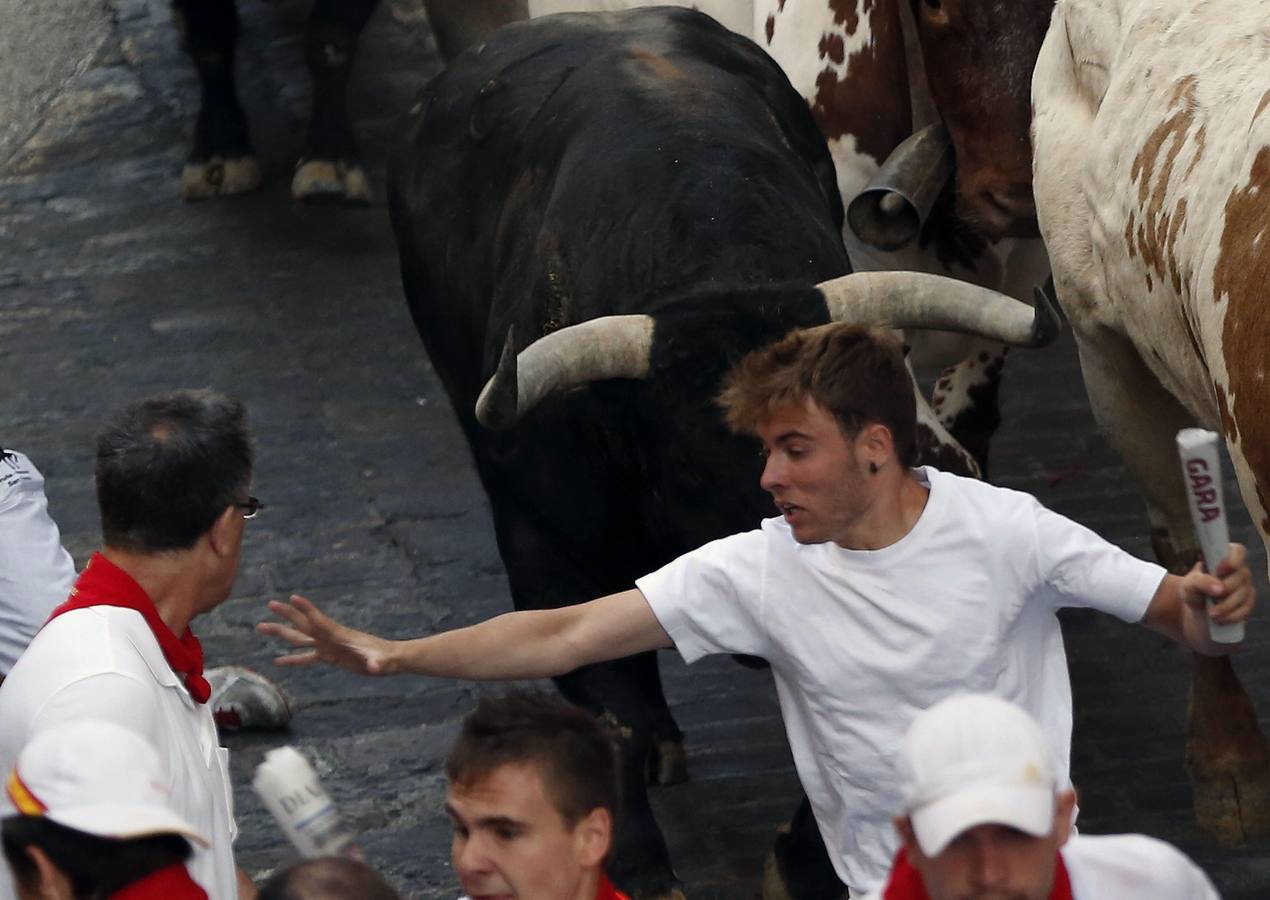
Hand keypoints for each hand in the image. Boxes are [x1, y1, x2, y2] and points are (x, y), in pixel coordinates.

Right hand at [257, 595, 395, 675]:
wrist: (391, 659)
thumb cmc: (387, 659)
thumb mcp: (382, 661)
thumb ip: (377, 662)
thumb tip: (375, 667)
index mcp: (340, 635)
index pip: (320, 620)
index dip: (307, 609)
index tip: (292, 597)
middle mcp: (330, 637)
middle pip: (304, 623)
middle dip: (287, 614)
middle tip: (270, 603)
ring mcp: (328, 646)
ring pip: (300, 638)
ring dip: (281, 633)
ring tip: (261, 626)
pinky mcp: (330, 656)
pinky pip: (307, 657)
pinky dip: (292, 659)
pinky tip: (277, 661)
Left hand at [1178, 543, 1255, 650]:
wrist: (1196, 613)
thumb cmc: (1193, 592)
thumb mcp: (1188, 585)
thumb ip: (1200, 581)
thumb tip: (1220, 588)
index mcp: (1224, 559)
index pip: (1238, 550)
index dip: (1232, 560)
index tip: (1219, 571)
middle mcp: (1239, 570)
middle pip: (1241, 576)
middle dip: (1225, 589)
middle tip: (1210, 598)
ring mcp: (1246, 587)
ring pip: (1244, 595)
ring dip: (1227, 606)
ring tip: (1211, 613)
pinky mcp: (1247, 603)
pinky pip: (1246, 609)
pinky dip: (1232, 616)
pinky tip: (1220, 619)